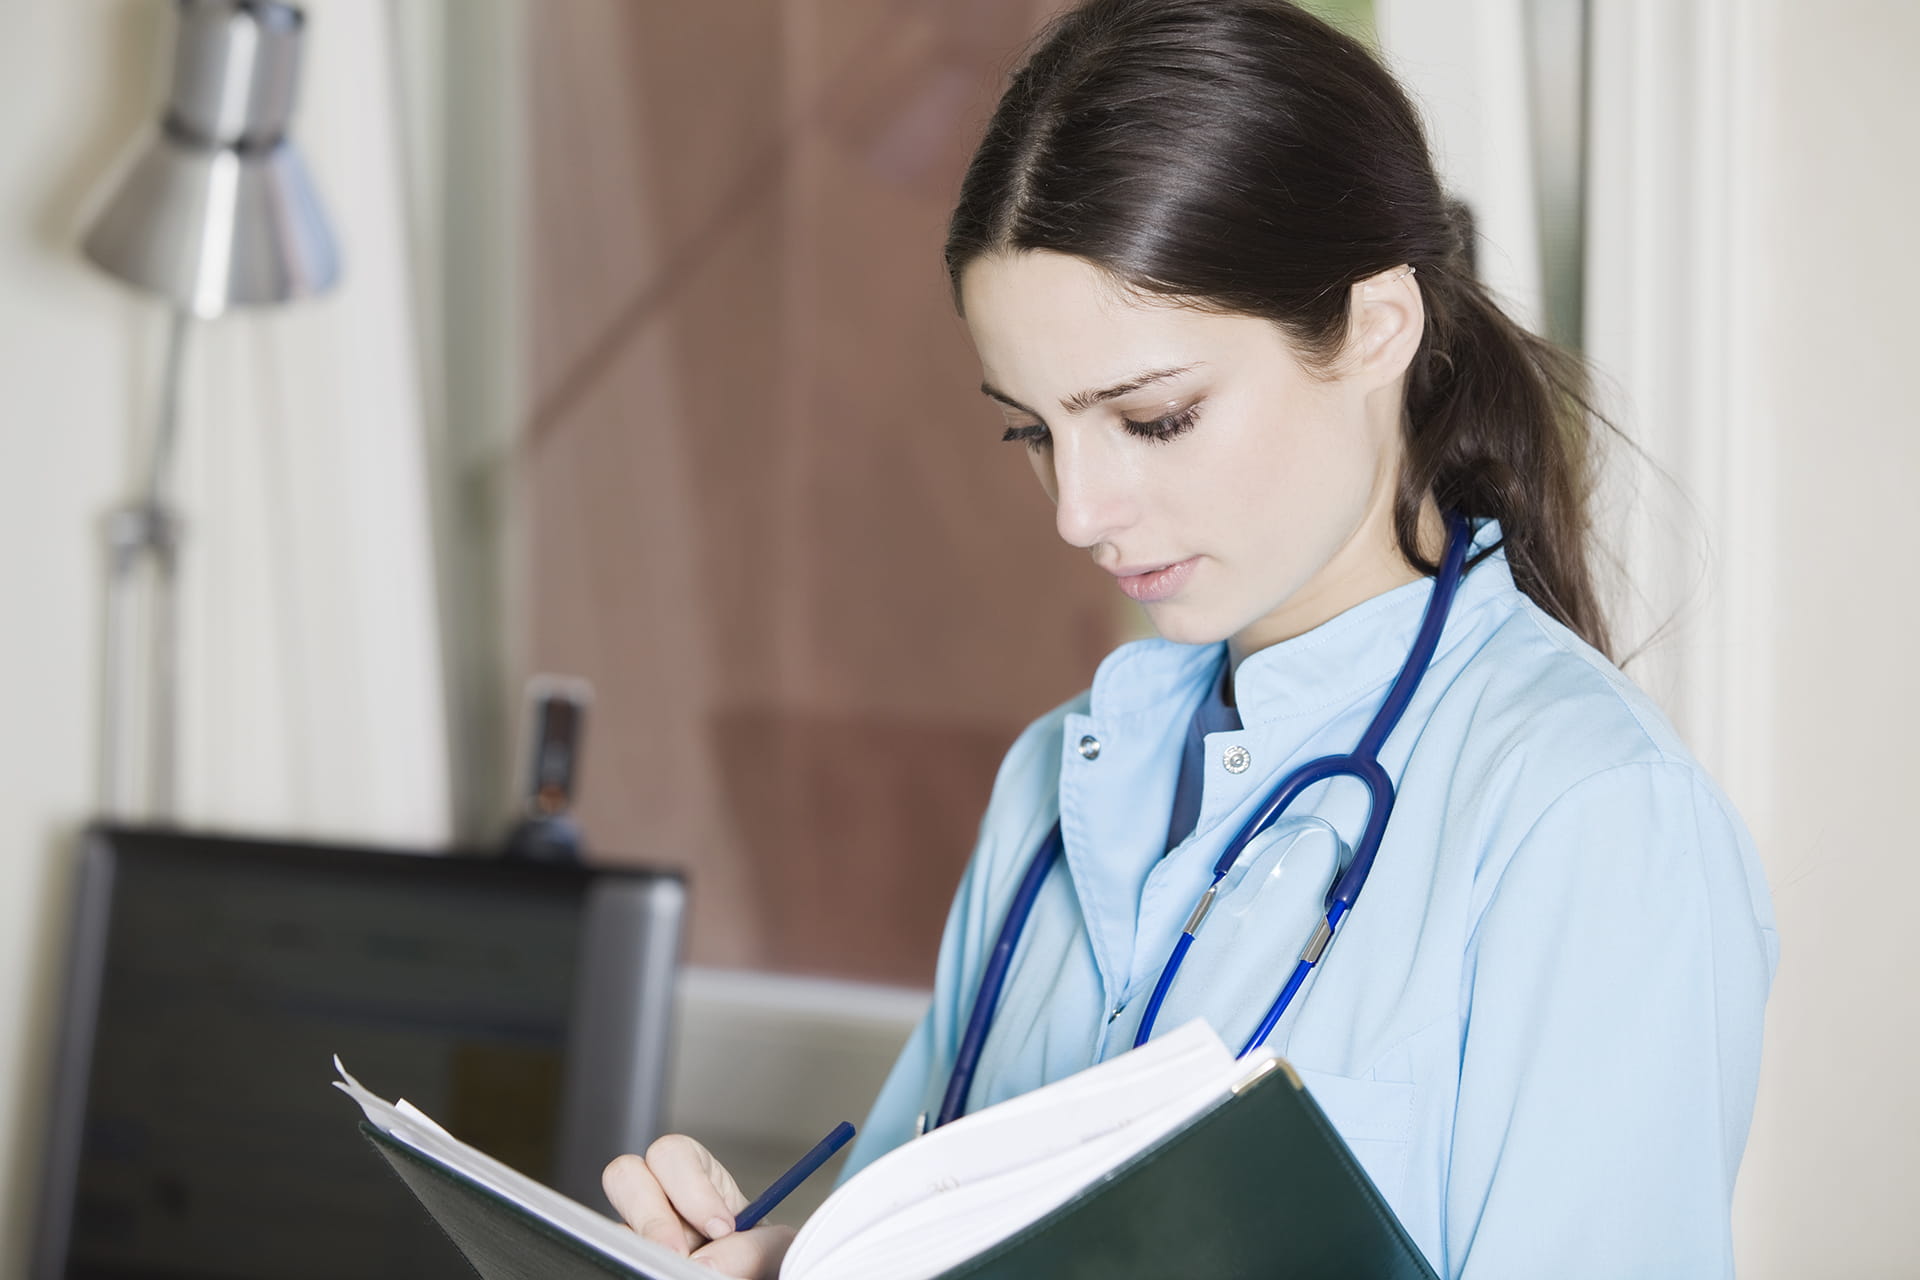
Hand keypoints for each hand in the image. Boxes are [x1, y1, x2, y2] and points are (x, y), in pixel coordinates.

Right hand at [604, 1135, 795, 1278]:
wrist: (754, 1279)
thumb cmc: (761, 1262)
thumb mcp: (772, 1247)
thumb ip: (753, 1248)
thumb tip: (706, 1263)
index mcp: (696, 1178)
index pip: (674, 1153)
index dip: (692, 1187)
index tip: (720, 1227)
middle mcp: (660, 1200)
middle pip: (625, 1174)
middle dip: (652, 1215)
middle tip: (679, 1253)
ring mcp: (639, 1234)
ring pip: (612, 1223)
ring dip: (640, 1244)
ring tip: (668, 1269)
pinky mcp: (629, 1260)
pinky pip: (615, 1257)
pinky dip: (635, 1265)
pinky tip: (661, 1273)